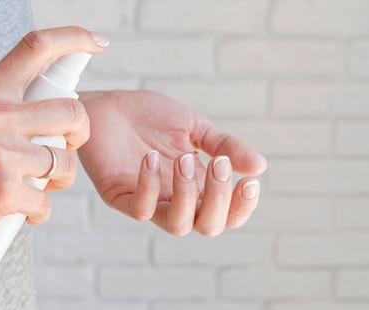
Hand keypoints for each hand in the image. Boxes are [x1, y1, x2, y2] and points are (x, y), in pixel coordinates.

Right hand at [0, 26, 107, 250]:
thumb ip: (1, 108)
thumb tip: (46, 116)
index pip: (36, 47)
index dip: (74, 37)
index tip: (98, 42)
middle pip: (74, 112)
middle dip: (81, 133)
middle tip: (67, 147)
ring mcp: (1, 155)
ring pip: (64, 163)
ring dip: (61, 180)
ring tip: (42, 187)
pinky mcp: (3, 193)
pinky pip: (46, 203)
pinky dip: (40, 213)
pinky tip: (26, 213)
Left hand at [78, 90, 266, 236]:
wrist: (108, 103)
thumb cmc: (149, 116)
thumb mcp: (193, 126)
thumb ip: (224, 145)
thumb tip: (260, 167)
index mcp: (198, 185)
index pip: (227, 214)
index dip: (242, 207)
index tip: (249, 181)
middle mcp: (176, 198)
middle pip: (208, 226)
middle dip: (219, 199)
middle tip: (217, 163)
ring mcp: (148, 200)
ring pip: (177, 225)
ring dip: (188, 195)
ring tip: (184, 158)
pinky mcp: (119, 196)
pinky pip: (140, 209)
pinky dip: (150, 186)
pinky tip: (150, 157)